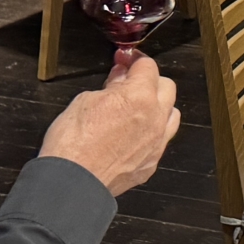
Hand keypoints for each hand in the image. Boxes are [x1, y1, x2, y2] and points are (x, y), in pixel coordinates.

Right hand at [41, 53, 180, 196]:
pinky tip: (134, 133)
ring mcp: (157, 142)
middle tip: (128, 82)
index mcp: (139, 97)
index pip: (148, 66)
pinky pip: (161, 140)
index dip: (134, 60)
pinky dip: (152, 132)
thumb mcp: (85, 101)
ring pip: (171, 114)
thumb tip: (119, 78)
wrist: (72, 183)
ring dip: (157, 106)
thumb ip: (110, 87)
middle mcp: (155, 118)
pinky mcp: (152, 162)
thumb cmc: (73, 145)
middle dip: (149, 80)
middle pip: (167, 87)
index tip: (126, 61)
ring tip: (136, 108)